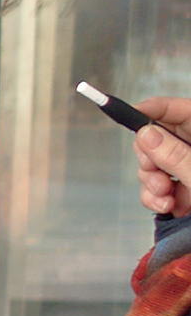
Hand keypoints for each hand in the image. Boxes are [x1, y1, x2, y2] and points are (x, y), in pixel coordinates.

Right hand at [135, 98, 190, 215]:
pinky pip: (159, 189)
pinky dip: (157, 199)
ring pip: (155, 166)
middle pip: (159, 139)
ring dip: (152, 183)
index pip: (179, 110)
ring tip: (164, 199)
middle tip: (155, 174)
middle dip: (150, 159)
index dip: (154, 109)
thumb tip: (146, 134)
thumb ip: (176, 156)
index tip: (130, 112)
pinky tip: (167, 207)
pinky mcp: (186, 193)